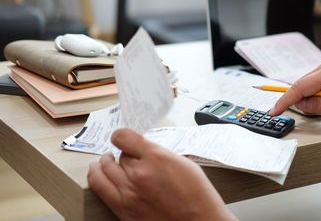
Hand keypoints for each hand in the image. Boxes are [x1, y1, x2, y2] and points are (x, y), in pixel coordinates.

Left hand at [87, 129, 235, 220]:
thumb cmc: (197, 196)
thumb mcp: (183, 164)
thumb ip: (159, 154)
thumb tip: (142, 151)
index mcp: (156, 158)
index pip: (123, 137)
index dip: (122, 136)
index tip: (123, 138)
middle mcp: (140, 174)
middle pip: (118, 155)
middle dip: (123, 155)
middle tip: (127, 156)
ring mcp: (129, 193)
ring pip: (104, 169)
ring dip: (105, 163)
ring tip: (106, 161)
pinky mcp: (123, 210)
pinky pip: (99, 187)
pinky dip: (96, 176)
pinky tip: (97, 172)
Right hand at [269, 59, 320, 122]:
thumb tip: (301, 104)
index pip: (300, 87)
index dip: (284, 101)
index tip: (273, 112)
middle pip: (301, 85)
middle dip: (295, 101)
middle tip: (296, 117)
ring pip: (308, 85)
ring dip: (308, 99)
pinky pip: (316, 84)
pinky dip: (315, 95)